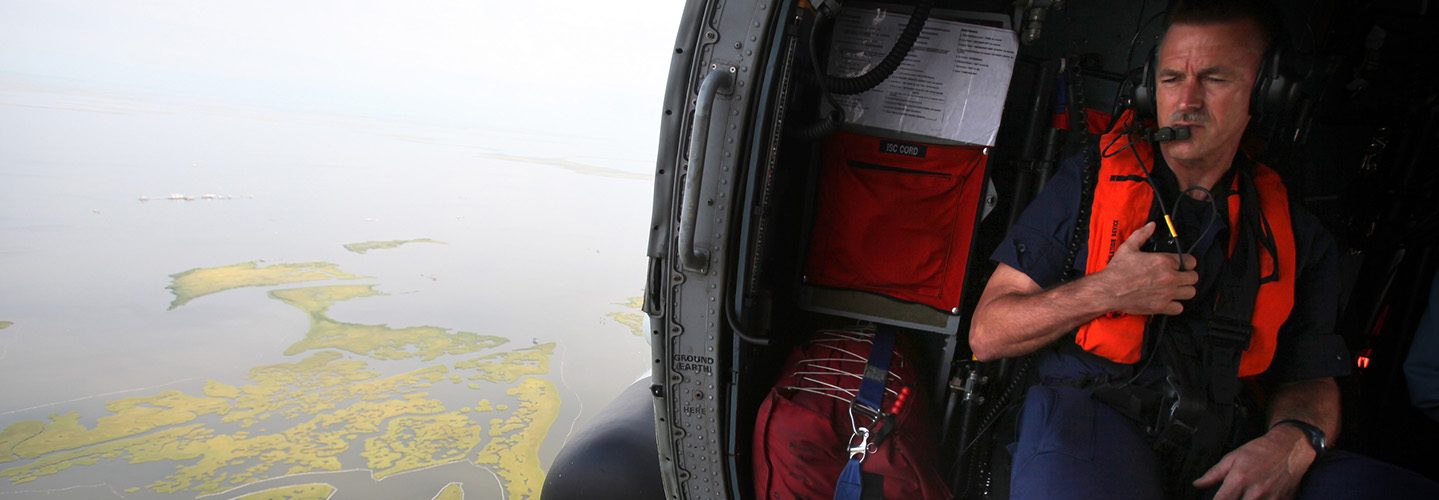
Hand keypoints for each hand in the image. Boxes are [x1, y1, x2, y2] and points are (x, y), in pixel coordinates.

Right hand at [1092, 222, 1197, 315]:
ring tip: (1176, 288)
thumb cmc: (1117, 270)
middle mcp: (1169, 277)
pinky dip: (1176, 305)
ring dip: (1184, 290)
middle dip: (1187, 276)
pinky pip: (1179, 308)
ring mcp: (1167, 293)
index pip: (1191, 261)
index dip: (1188, 262)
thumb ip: (1142, 235)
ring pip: (1190, 292)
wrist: (1108, 290)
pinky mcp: (1161, 306)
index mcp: (1164, 261)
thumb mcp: (1128, 248)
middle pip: (1193, 278)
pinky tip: (1168, 300)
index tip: (1182, 265)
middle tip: (1179, 277)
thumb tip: (1151, 226)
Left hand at [1193, 425, 1315, 499]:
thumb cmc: (1260, 451)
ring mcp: (1271, 499)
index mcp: (1239, 480)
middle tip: (1231, 498)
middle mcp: (1255, 492)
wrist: (1290, 448)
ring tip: (1242, 497)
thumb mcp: (1233, 457)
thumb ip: (1214, 473)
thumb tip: (1197, 484)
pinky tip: (1257, 498)